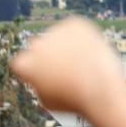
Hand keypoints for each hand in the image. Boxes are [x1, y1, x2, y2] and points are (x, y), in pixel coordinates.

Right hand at [9, 18, 125, 112]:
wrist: (101, 92)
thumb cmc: (77, 102)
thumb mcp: (48, 101)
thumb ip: (40, 85)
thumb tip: (43, 80)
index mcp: (24, 64)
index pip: (24, 61)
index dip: (38, 69)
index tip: (50, 74)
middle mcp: (36, 45)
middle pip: (39, 46)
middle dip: (50, 54)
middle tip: (69, 66)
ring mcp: (54, 33)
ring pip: (59, 36)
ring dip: (68, 45)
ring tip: (85, 63)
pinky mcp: (74, 25)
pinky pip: (77, 27)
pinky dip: (84, 36)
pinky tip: (91, 51)